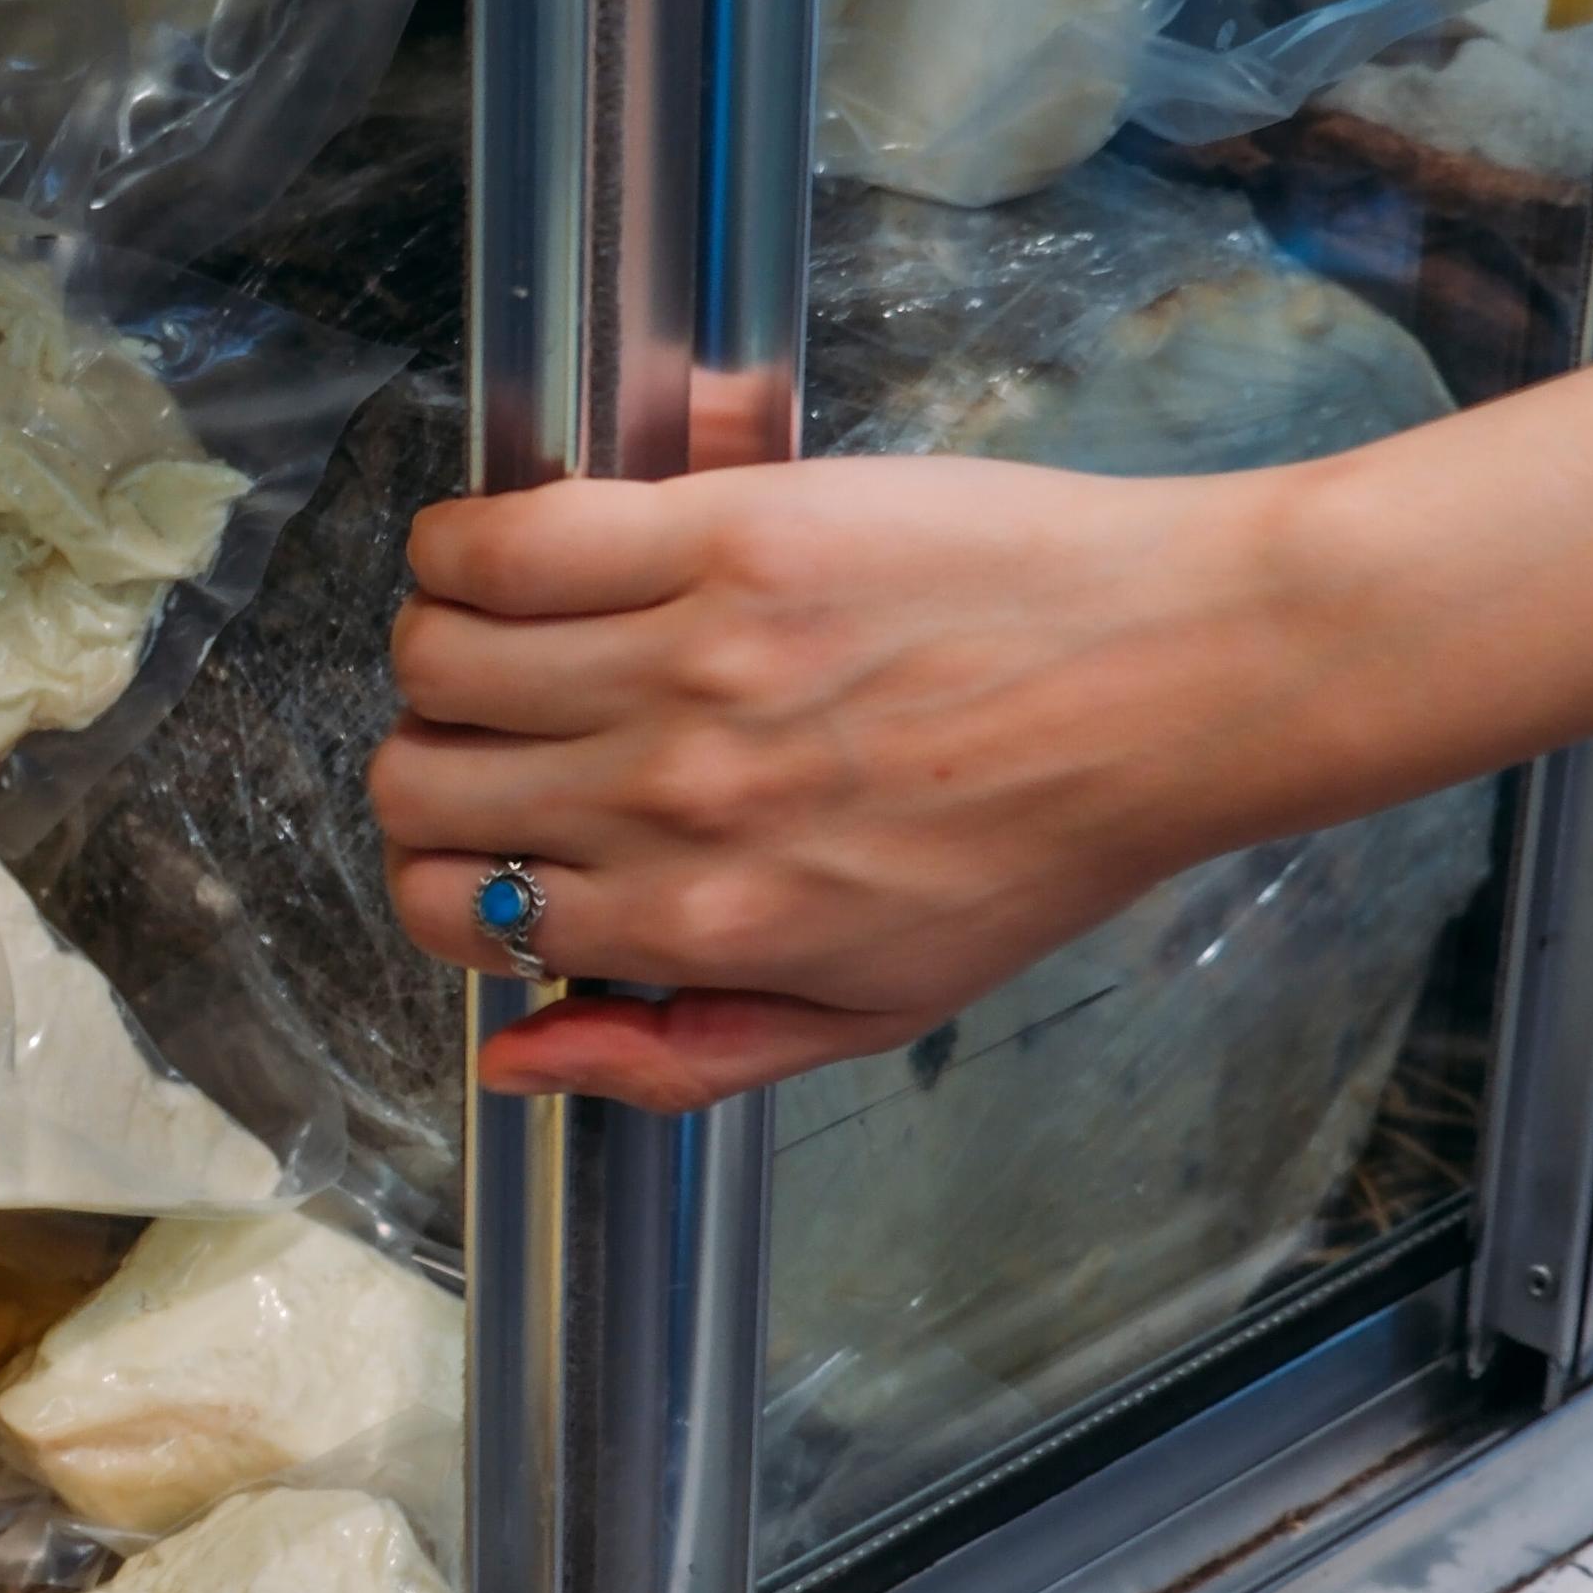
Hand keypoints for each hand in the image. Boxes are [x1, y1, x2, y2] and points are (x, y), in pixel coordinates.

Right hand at [373, 446, 1317, 1115]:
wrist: (1177, 676)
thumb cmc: (1041, 835)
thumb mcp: (872, 1006)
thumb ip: (676, 1055)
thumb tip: (510, 1059)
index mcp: (703, 924)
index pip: (454, 911)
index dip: (447, 880)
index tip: (493, 843)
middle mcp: (675, 800)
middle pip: (416, 781)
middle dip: (436, 770)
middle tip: (503, 743)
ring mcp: (691, 659)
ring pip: (436, 656)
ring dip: (449, 652)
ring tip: (518, 643)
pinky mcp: (724, 533)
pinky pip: (500, 539)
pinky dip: (469, 546)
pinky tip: (519, 556)